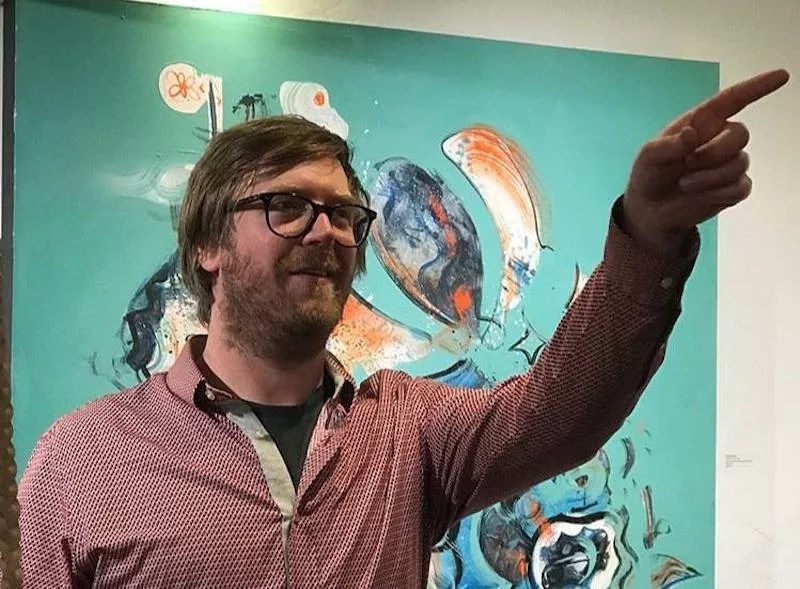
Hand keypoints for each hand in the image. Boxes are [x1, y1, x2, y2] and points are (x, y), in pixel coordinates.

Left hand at [622, 68, 789, 255]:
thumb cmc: (649, 174)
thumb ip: (668, 145)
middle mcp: (719, 139)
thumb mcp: (649, 156)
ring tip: (685, 183)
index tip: (781, 76)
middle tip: (688, 164)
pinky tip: (701, 195)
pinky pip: (741, 187)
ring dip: (710, 177)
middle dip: (714, 152)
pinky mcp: (733, 187)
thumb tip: (691, 134)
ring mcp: (729, 163)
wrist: (650, 210)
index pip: (733, 100)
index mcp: (701, 122)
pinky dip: (719, 193)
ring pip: (740, 163)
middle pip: (741, 134)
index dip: (757, 87)